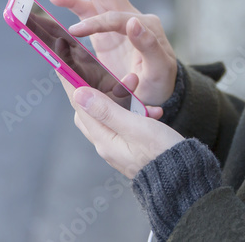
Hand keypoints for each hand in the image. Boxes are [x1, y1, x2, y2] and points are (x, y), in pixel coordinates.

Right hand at [50, 0, 178, 105]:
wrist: (157, 92)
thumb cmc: (160, 83)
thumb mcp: (160, 68)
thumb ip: (149, 46)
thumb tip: (133, 23)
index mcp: (145, 26)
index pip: (116, 18)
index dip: (95, 23)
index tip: (74, 32)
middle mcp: (131, 18)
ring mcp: (118, 23)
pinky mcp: (107, 31)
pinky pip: (88, 10)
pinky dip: (73, 2)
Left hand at [57, 74, 183, 178]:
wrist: (182, 178)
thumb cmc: (160, 151)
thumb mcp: (134, 126)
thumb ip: (107, 110)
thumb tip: (79, 94)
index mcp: (104, 139)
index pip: (80, 106)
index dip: (71, 84)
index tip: (62, 66)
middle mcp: (107, 144)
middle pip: (91, 111)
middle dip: (98, 89)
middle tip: (107, 74)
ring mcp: (119, 147)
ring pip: (112, 115)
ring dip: (124, 99)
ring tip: (138, 87)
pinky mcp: (132, 147)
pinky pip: (128, 124)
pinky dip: (138, 113)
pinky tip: (154, 111)